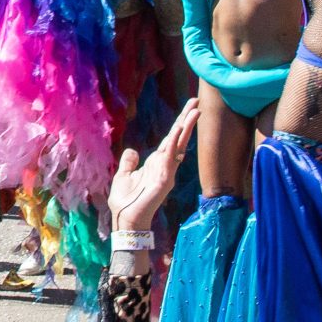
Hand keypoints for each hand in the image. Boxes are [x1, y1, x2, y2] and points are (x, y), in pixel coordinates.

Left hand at [106, 99, 196, 231]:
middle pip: (178, 138)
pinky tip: (179, 130)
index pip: (170, 139)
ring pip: (178, 144)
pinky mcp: (164, 179)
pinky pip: (170, 157)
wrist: (126, 219)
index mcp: (155, 163)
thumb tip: (132, 150)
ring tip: (195, 111)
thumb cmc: (125, 201)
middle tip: (197, 102)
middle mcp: (164, 165)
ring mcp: (166, 171)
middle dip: (187, 120)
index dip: (179, 124)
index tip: (189, 109)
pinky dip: (174, 143)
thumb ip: (129, 163)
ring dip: (186, 127)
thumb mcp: (124, 176)